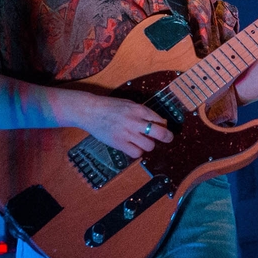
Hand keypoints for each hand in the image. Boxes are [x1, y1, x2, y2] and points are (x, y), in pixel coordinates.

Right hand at [58, 91, 173, 158]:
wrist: (90, 110)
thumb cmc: (110, 107)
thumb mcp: (129, 104)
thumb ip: (142, 112)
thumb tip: (158, 122)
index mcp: (139, 109)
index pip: (160, 120)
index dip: (163, 125)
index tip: (162, 127)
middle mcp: (135, 121)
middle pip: (160, 133)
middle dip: (167, 137)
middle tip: (167, 138)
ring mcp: (127, 133)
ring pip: (150, 145)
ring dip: (149, 145)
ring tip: (142, 142)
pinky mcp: (119, 143)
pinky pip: (136, 153)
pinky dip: (137, 151)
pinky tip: (133, 146)